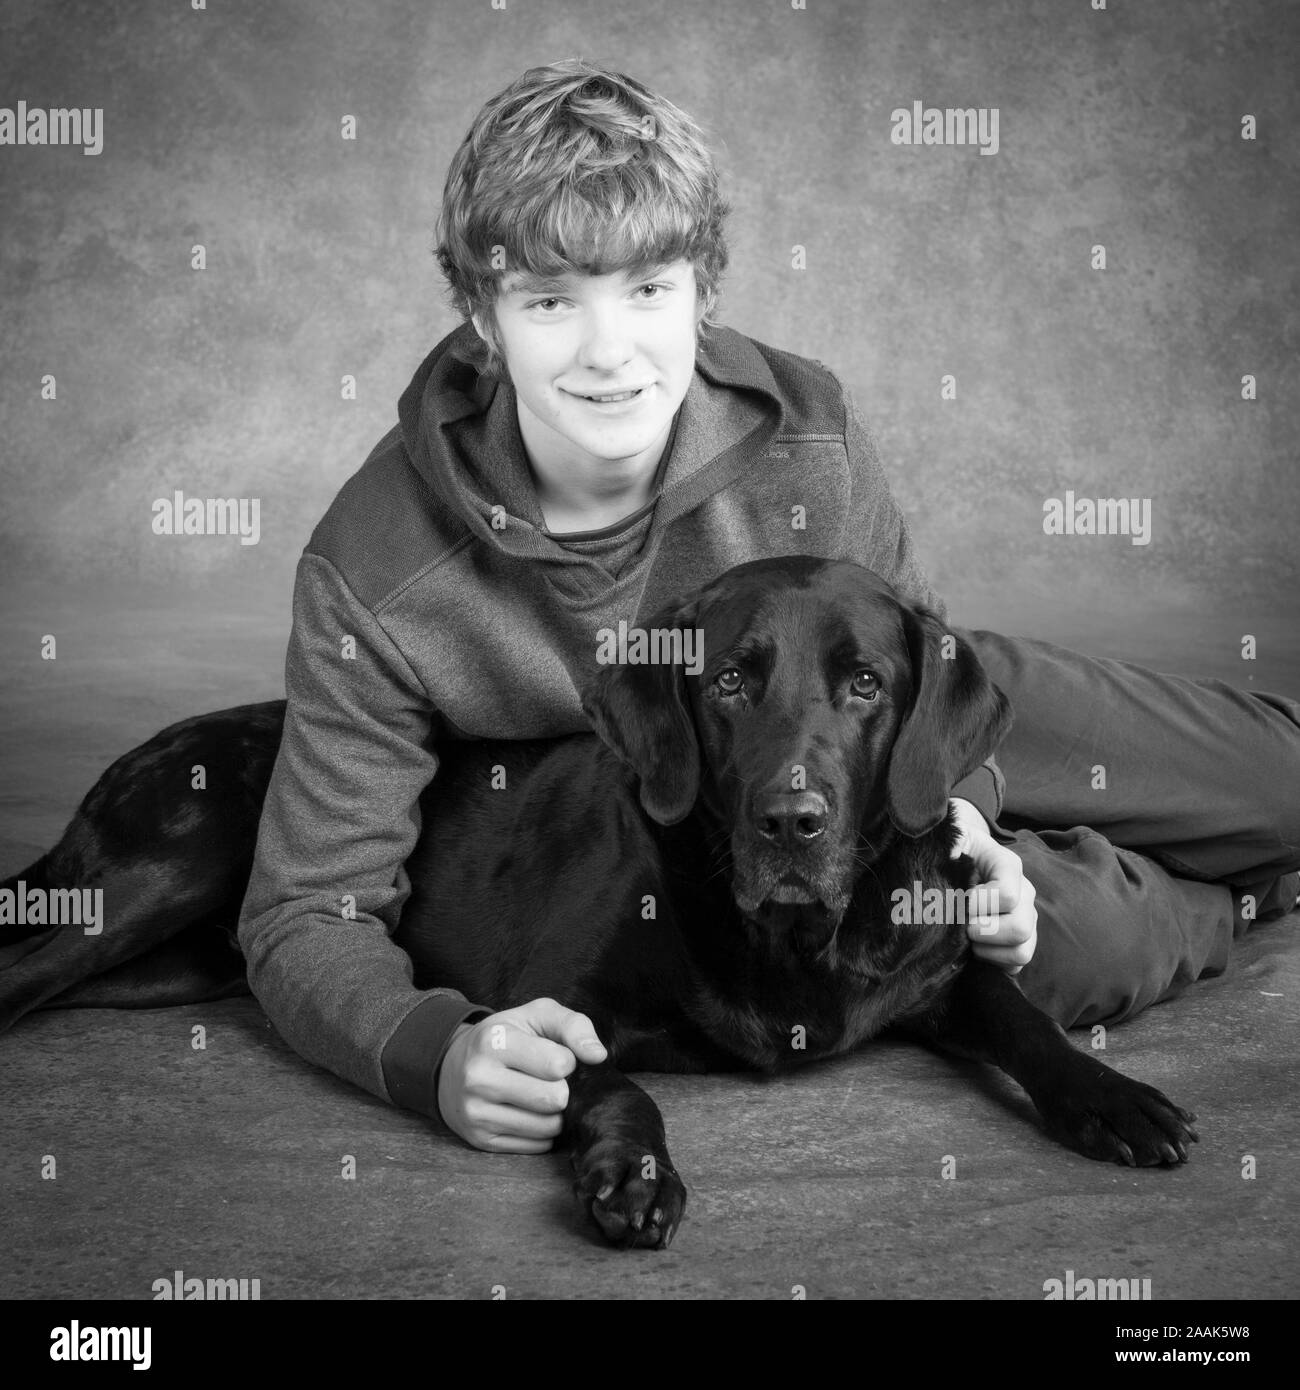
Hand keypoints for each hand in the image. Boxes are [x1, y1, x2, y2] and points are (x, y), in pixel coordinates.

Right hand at [436, 997, 607, 1152]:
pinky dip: (543, 1132)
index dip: (568, 1060)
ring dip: (556, 1113)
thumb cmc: (506, 1037)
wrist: (452, 1068)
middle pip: (553, 1099)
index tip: (555, 1055)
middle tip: (551, 1079)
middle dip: (563, 1089)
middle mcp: (479, 1078)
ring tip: (541, 1095)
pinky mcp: (480, 1140)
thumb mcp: (536, 1016)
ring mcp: (477, 1113)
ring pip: (547, 1127)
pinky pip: (536, 1146)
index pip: (557, 1064)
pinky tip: (529, 1112)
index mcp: (494, 1041)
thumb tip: (598, 1056)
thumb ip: (573, 1025)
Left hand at [949, 797, 1036, 973]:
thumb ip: (948, 852)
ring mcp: (1026, 918)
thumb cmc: (950, 851)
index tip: (956, 903)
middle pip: (1020, 927)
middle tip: (961, 925)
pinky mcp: (1020, 941)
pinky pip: (1017, 964)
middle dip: (983, 931)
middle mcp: (1024, 893)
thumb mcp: (949, 842)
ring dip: (988, 950)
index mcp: (1008, 866)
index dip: (976, 905)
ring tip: (967, 937)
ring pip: (1022, 950)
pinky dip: (993, 962)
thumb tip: (942, 876)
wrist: (956, 858)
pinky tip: (973, 949)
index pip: (1006, 894)